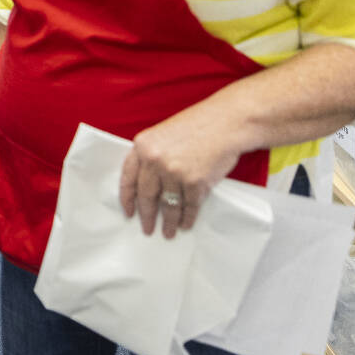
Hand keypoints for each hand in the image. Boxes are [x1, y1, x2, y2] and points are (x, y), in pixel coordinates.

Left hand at [118, 115, 243, 239]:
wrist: (227, 122)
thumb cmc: (199, 125)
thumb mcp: (163, 135)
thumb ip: (151, 156)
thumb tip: (146, 184)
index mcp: (142, 145)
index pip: (128, 178)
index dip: (127, 198)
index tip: (128, 212)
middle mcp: (154, 160)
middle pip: (146, 196)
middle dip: (146, 216)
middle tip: (147, 228)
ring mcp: (174, 172)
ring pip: (168, 205)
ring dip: (168, 222)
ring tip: (168, 232)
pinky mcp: (195, 182)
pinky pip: (189, 206)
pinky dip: (188, 217)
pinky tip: (186, 224)